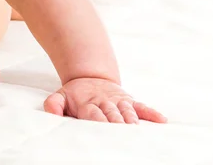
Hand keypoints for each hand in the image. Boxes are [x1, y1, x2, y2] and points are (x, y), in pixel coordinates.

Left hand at [44, 77, 166, 123]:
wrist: (89, 76)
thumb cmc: (75, 95)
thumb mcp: (60, 96)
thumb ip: (54, 104)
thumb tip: (51, 111)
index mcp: (87, 103)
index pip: (94, 115)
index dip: (99, 123)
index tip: (103, 132)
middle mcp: (105, 102)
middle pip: (113, 115)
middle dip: (118, 125)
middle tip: (124, 137)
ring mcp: (118, 101)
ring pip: (128, 111)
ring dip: (133, 121)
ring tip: (139, 133)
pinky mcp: (129, 100)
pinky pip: (141, 106)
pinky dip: (151, 113)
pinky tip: (162, 120)